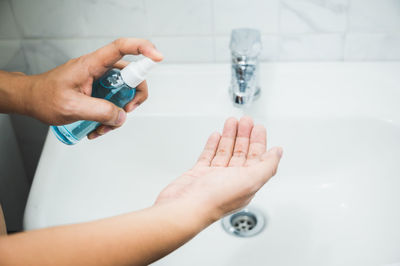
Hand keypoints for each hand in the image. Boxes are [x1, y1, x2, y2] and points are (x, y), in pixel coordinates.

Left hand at [20, 38, 162, 138]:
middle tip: (126, 111)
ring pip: (124, 93)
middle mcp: (99, 69)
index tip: (157, 57)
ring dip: (119, 113)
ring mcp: (100, 81)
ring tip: (103, 127)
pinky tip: (98, 127)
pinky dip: (111, 117)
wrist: (32, 100)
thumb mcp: (71, 107)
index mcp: (92, 64)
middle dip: (134, 96)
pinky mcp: (99, 91)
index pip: (121, 47)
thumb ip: (99, 111)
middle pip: (131, 75)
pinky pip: (114, 102)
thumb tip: (121, 116)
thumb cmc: (45, 97)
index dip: (142, 48)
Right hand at [155, 116, 282, 221]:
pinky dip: (213, 145)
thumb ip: (267, 166)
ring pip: (225, 152)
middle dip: (244, 135)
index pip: (256, 159)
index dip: (259, 142)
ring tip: (231, 122)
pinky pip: (208, 156)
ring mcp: (214, 177)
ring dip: (230, 136)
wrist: (185, 207)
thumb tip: (278, 153)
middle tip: (246, 120)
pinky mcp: (198, 175)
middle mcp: (231, 180)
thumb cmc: (214, 199)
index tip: (259, 128)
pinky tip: (216, 136)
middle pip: (241, 153)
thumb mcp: (250, 180)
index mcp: (246, 183)